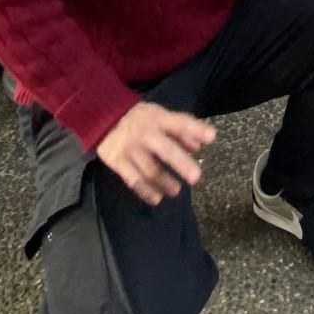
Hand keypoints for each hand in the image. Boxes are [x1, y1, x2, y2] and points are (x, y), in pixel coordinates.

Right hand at [96, 101, 215, 205]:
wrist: (101, 117)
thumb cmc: (139, 118)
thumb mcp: (159, 115)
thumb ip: (180, 130)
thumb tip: (200, 146)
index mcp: (158, 118)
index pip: (180, 123)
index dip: (196, 129)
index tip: (212, 137)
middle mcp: (145, 133)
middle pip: (166, 150)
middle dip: (181, 164)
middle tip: (196, 177)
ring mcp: (130, 148)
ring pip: (150, 169)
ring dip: (165, 182)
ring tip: (176, 191)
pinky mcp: (117, 161)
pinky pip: (133, 179)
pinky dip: (145, 191)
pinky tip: (156, 198)